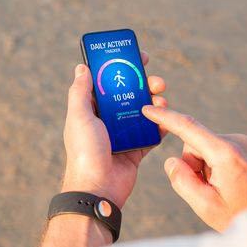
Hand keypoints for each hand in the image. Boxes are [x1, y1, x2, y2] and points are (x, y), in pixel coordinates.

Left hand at [62, 52, 166, 208]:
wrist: (97, 189)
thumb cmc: (85, 152)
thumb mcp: (79, 117)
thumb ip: (80, 92)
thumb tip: (82, 67)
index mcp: (92, 109)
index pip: (108, 82)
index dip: (122, 67)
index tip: (137, 57)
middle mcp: (108, 119)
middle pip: (130, 95)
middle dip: (145, 84)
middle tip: (157, 81)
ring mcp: (123, 134)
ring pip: (143, 112)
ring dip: (155, 103)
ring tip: (163, 101)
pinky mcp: (136, 148)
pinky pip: (151, 134)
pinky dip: (161, 127)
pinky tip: (167, 121)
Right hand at [142, 106, 246, 231]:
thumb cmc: (240, 215)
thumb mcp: (205, 206)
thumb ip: (181, 181)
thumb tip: (172, 160)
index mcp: (226, 153)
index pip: (189, 128)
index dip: (165, 118)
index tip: (148, 109)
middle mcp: (240, 140)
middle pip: (197, 142)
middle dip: (194, 162)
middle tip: (207, 187)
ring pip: (211, 145)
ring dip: (208, 163)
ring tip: (224, 186)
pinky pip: (225, 147)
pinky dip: (221, 161)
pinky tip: (233, 180)